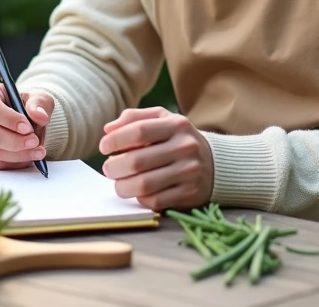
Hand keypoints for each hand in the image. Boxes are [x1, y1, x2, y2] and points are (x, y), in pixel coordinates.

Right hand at [0, 81, 53, 169]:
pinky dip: (11, 164)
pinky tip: (26, 158)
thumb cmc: (28, 104)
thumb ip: (40, 105)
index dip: (10, 121)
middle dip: (17, 142)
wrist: (22, 119)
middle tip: (36, 143)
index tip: (28, 128)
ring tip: (37, 152)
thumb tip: (40, 116)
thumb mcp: (38, 98)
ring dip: (18, 155)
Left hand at [98, 106, 213, 211]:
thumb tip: (108, 129)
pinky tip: (138, 192)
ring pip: (144, 184)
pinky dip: (140, 198)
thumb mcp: (161, 120)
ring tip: (118, 183)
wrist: (214, 164)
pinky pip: (155, 200)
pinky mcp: (189, 194)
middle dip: (114, 167)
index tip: (104, 147)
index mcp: (176, 124)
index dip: (115, 140)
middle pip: (137, 161)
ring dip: (123, 186)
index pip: (139, 131)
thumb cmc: (177, 139)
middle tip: (108, 169)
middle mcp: (185, 147)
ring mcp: (188, 172)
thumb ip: (134, 118)